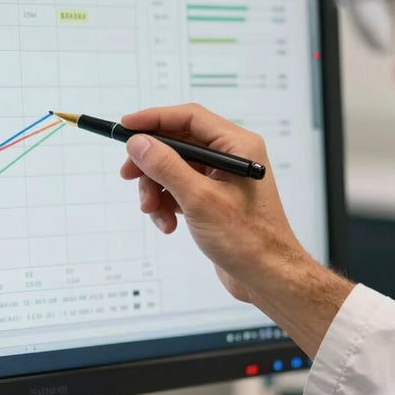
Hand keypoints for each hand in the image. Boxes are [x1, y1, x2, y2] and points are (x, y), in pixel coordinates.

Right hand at [120, 103, 298, 301]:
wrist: (267, 277)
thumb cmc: (249, 240)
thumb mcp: (199, 199)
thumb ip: (166, 167)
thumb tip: (140, 143)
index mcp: (237, 146)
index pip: (189, 117)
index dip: (155, 119)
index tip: (127, 126)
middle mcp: (231, 157)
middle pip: (178, 144)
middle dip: (151, 163)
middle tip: (129, 175)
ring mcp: (222, 178)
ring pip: (175, 169)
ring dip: (157, 190)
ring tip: (154, 212)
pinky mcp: (214, 198)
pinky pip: (180, 189)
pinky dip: (168, 204)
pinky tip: (169, 224)